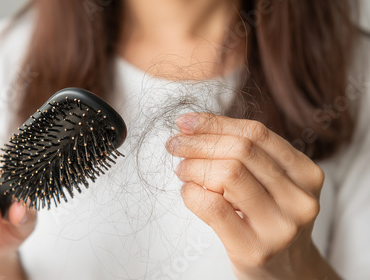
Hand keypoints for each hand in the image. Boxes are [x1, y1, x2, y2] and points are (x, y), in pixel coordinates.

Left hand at [166, 113, 339, 278]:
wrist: (287, 272)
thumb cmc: (270, 219)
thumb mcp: (273, 184)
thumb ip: (246, 156)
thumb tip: (192, 127)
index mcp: (307, 174)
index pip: (256, 133)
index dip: (215, 123)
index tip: (186, 122)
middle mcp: (299, 199)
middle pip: (240, 151)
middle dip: (198, 142)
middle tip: (176, 145)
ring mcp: (279, 226)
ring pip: (227, 174)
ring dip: (194, 166)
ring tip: (183, 169)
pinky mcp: (254, 249)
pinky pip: (212, 206)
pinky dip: (191, 193)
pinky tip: (189, 192)